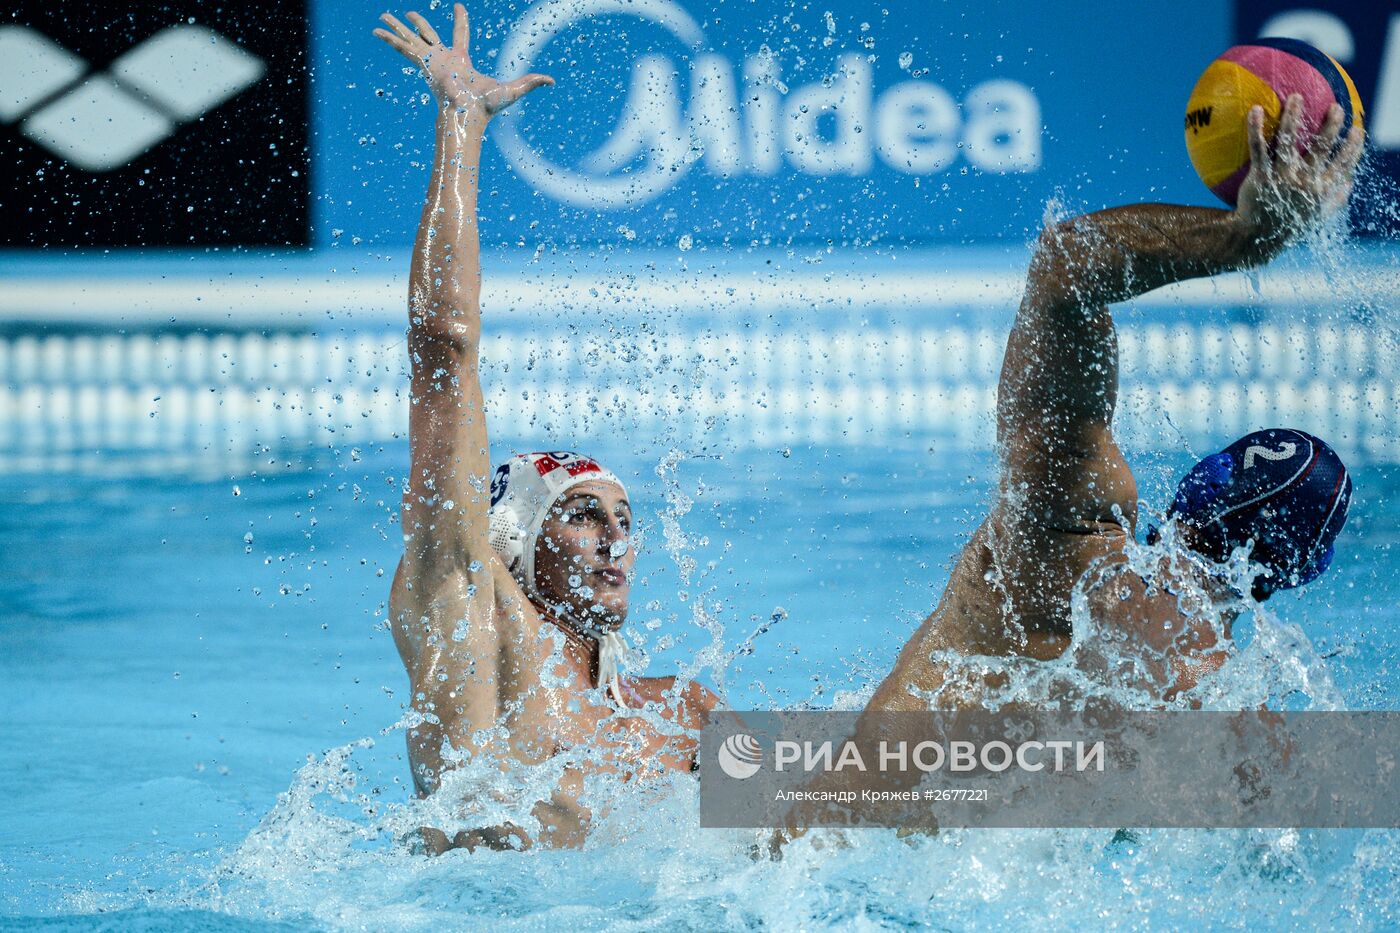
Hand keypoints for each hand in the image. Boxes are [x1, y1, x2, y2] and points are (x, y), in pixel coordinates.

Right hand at [374, 4, 552, 118]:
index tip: (459, 7)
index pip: (460, 35)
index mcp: (461, 60)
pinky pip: (402, 47)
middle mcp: (443, 59)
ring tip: (382, 17)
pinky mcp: (422, 63)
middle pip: (428, 34)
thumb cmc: (488, 105)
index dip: (461, 21)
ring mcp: (430, 60)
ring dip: (397, 27)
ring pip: (411, 38)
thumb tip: (553, 81)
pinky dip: (389, 39)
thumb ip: (531, 82)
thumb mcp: (514, 88)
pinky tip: (376, 31)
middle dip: (418, 23)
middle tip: (408, 13)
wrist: (468, 113)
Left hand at [1233, 94, 1364, 244]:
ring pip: (1289, 141)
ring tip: (1296, 97)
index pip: (1344, 165)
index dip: (1353, 147)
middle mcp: (1304, 182)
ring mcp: (1281, 178)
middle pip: (1322, 148)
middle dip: (1331, 125)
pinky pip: (1258, 147)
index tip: (1358, 130)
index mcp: (1320, 191)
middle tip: (1335, 107)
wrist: (1254, 239)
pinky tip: (1254, 109)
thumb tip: (1350, 185)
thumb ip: (1332, 201)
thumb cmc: (1284, 227)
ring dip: (1293, 116)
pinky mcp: (1259, 177)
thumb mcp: (1313, 218)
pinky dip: (1255, 127)